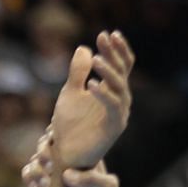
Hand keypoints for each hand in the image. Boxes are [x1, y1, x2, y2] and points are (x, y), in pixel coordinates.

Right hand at [24, 133, 120, 186]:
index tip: (54, 144)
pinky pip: (29, 173)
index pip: (68, 135)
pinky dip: (28, 176)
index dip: (58, 135)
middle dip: (43, 152)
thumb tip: (67, 175)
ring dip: (35, 167)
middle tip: (49, 167)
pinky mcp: (41, 185)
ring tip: (43, 184)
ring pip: (36, 158)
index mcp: (84, 155)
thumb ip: (93, 179)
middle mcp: (67, 161)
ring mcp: (53, 173)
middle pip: (48, 144)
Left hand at [47, 31, 134, 169]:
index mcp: (112, 90)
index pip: (120, 65)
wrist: (65, 153)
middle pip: (122, 71)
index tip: (106, 33)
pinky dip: (103, 94)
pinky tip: (91, 84)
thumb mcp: (70, 93)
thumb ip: (77, 72)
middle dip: (113, 53)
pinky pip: (112, 107)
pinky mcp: (114, 127)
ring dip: (108, 72)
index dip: (116, 49)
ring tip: (96, 59)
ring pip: (119, 87)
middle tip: (103, 38)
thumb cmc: (69, 125)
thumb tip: (83, 48)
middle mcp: (120, 99)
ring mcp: (119, 113)